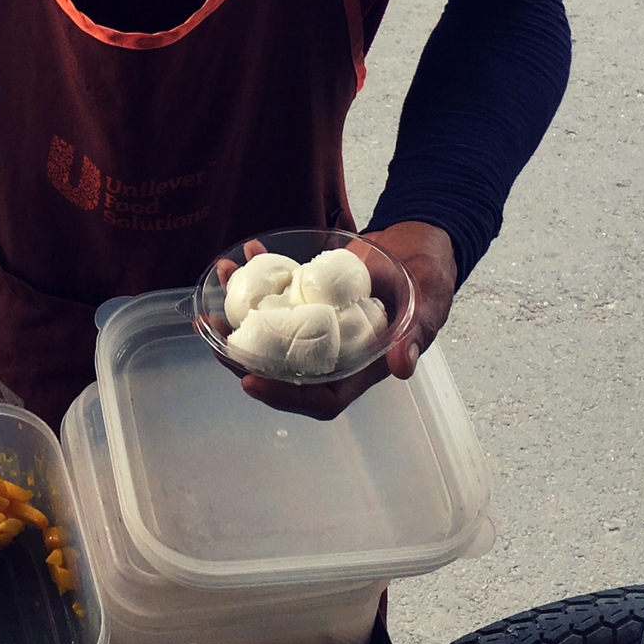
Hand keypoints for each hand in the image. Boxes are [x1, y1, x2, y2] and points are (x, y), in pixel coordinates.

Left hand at [229, 222, 456, 421]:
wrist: (418, 244)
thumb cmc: (429, 279)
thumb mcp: (429, 305)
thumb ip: (416, 334)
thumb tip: (401, 366)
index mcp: (361, 367)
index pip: (320, 399)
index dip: (284, 397)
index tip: (249, 380)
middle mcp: (333, 352)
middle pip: (282, 369)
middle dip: (244, 353)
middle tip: (214, 332)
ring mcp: (317, 326)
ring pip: (272, 331)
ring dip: (242, 308)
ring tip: (222, 278)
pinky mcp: (308, 299)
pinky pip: (277, 295)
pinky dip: (259, 276)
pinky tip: (245, 253)